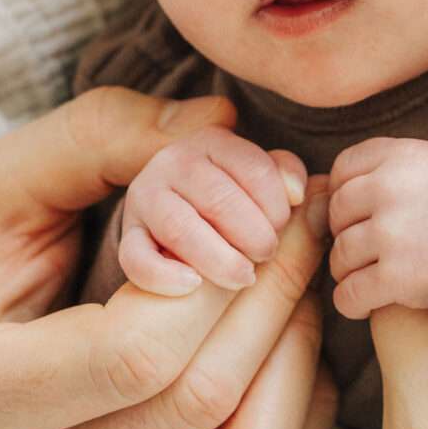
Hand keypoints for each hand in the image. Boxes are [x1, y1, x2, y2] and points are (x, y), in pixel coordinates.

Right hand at [0, 91, 335, 428]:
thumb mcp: (4, 182)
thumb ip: (102, 138)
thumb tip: (221, 123)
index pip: (134, 352)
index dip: (219, 274)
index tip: (264, 204)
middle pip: (199, 399)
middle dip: (275, 291)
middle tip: (304, 212)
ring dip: (296, 348)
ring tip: (297, 266)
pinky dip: (296, 401)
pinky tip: (286, 328)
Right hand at [120, 125, 306, 293]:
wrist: (176, 203)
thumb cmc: (233, 192)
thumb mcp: (259, 174)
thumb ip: (284, 174)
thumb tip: (298, 193)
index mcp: (213, 142)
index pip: (254, 169)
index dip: (277, 205)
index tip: (284, 228)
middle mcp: (174, 162)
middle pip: (219, 199)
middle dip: (253, 234)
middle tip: (267, 255)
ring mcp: (146, 197)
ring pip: (180, 228)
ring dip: (219, 258)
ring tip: (244, 277)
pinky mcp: (129, 235)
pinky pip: (136, 258)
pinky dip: (164, 276)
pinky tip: (194, 286)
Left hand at [328, 137, 427, 317]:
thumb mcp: (426, 160)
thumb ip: (381, 166)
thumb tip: (322, 190)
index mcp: (395, 156)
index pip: (340, 171)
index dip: (344, 194)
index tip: (360, 211)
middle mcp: (388, 190)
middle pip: (335, 215)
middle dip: (346, 233)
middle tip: (368, 248)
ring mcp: (392, 234)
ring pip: (339, 257)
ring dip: (349, 271)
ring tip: (371, 274)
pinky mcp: (399, 277)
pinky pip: (349, 294)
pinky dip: (352, 302)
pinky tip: (367, 302)